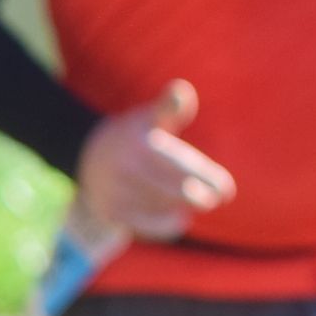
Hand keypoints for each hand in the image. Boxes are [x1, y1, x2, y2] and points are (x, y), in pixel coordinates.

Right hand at [76, 79, 236, 239]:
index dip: (205, 177)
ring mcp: (115, 191)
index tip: (227, 189)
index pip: (178, 163)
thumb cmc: (135, 136)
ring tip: (200, 204)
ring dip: (181, 207)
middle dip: (198, 197)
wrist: (89, 157)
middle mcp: (125, 167)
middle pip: (172, 189)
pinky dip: (164, 225)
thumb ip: (169, 107)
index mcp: (139, 142)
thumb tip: (182, 91)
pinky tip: (180, 220)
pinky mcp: (110, 211)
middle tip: (216, 199)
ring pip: (160, 206)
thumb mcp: (149, 117)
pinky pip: (143, 224)